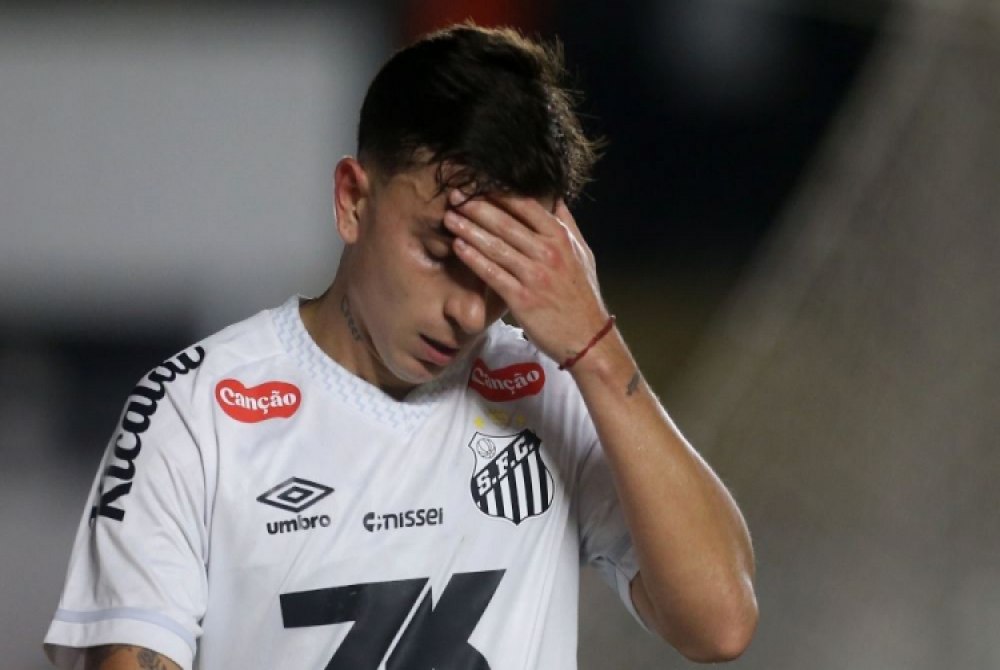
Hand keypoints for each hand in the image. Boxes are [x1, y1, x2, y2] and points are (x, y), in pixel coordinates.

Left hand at [443, 189, 610, 366]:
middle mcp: (548, 252)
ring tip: (449, 218)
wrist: (588, 338)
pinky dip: (474, 259)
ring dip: (469, 230)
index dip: (499, 192)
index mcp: (561, 238)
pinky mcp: (522, 299)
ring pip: (496, 246)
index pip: (526, 206)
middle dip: (476, 207)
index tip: (478, 183)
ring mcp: (535, 275)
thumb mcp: (583, 253)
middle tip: (454, 195)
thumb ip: (567, 224)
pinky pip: (492, 274)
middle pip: (505, 223)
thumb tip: (555, 197)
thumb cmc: (583, 295)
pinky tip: (458, 248)